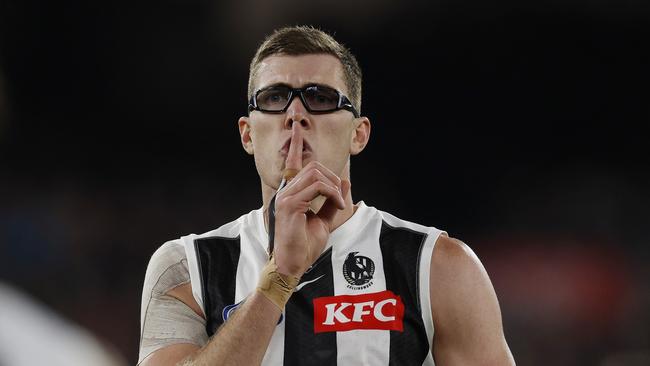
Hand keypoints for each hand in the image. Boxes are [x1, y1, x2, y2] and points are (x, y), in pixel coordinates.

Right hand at [272, 124, 349, 277]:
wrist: (292, 265)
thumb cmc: (304, 246)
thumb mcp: (324, 221)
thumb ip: (332, 202)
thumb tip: (344, 183)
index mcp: (291, 194)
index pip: (292, 163)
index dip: (295, 144)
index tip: (296, 126)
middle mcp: (286, 192)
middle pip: (313, 167)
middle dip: (333, 178)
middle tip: (340, 198)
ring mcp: (286, 197)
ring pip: (316, 174)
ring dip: (334, 187)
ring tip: (339, 204)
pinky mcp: (290, 204)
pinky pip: (318, 187)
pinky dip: (332, 194)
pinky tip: (337, 206)